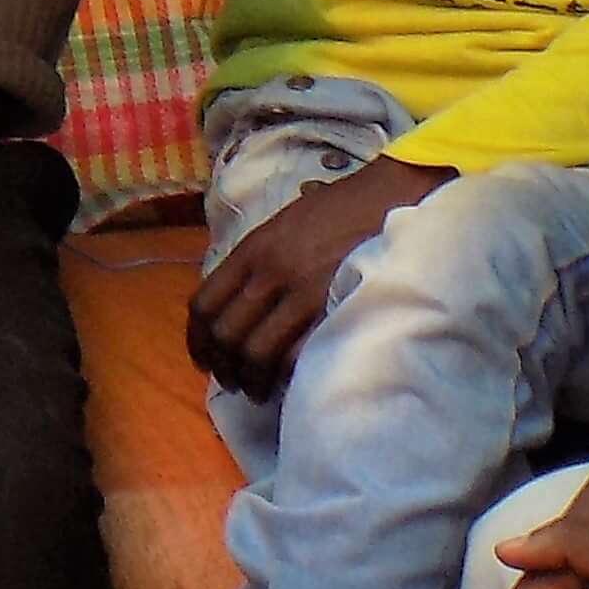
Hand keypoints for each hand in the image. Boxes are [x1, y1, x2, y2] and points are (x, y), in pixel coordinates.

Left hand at [184, 157, 445, 399]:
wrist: (391, 197)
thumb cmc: (341, 208)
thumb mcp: (286, 221)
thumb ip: (259, 255)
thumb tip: (240, 286)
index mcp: (252, 249)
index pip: (205, 303)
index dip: (197, 340)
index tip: (204, 359)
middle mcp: (269, 271)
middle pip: (226, 333)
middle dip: (224, 366)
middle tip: (233, 382)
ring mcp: (301, 292)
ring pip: (256, 351)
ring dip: (252, 379)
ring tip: (258, 390)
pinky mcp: (333, 308)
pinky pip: (297, 355)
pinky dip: (288, 376)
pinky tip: (290, 382)